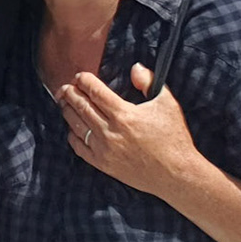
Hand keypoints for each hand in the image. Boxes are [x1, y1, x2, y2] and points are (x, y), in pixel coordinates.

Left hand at [55, 64, 205, 198]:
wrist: (176, 174)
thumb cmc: (173, 138)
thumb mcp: (167, 104)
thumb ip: (149, 81)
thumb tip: (135, 67)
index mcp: (123, 114)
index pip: (95, 91)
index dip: (84, 81)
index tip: (80, 76)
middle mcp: (110, 131)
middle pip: (81, 106)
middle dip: (71, 93)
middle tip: (65, 87)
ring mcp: (104, 149)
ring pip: (76, 125)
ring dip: (67, 110)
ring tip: (64, 102)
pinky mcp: (103, 164)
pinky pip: (79, 147)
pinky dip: (72, 135)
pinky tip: (72, 127)